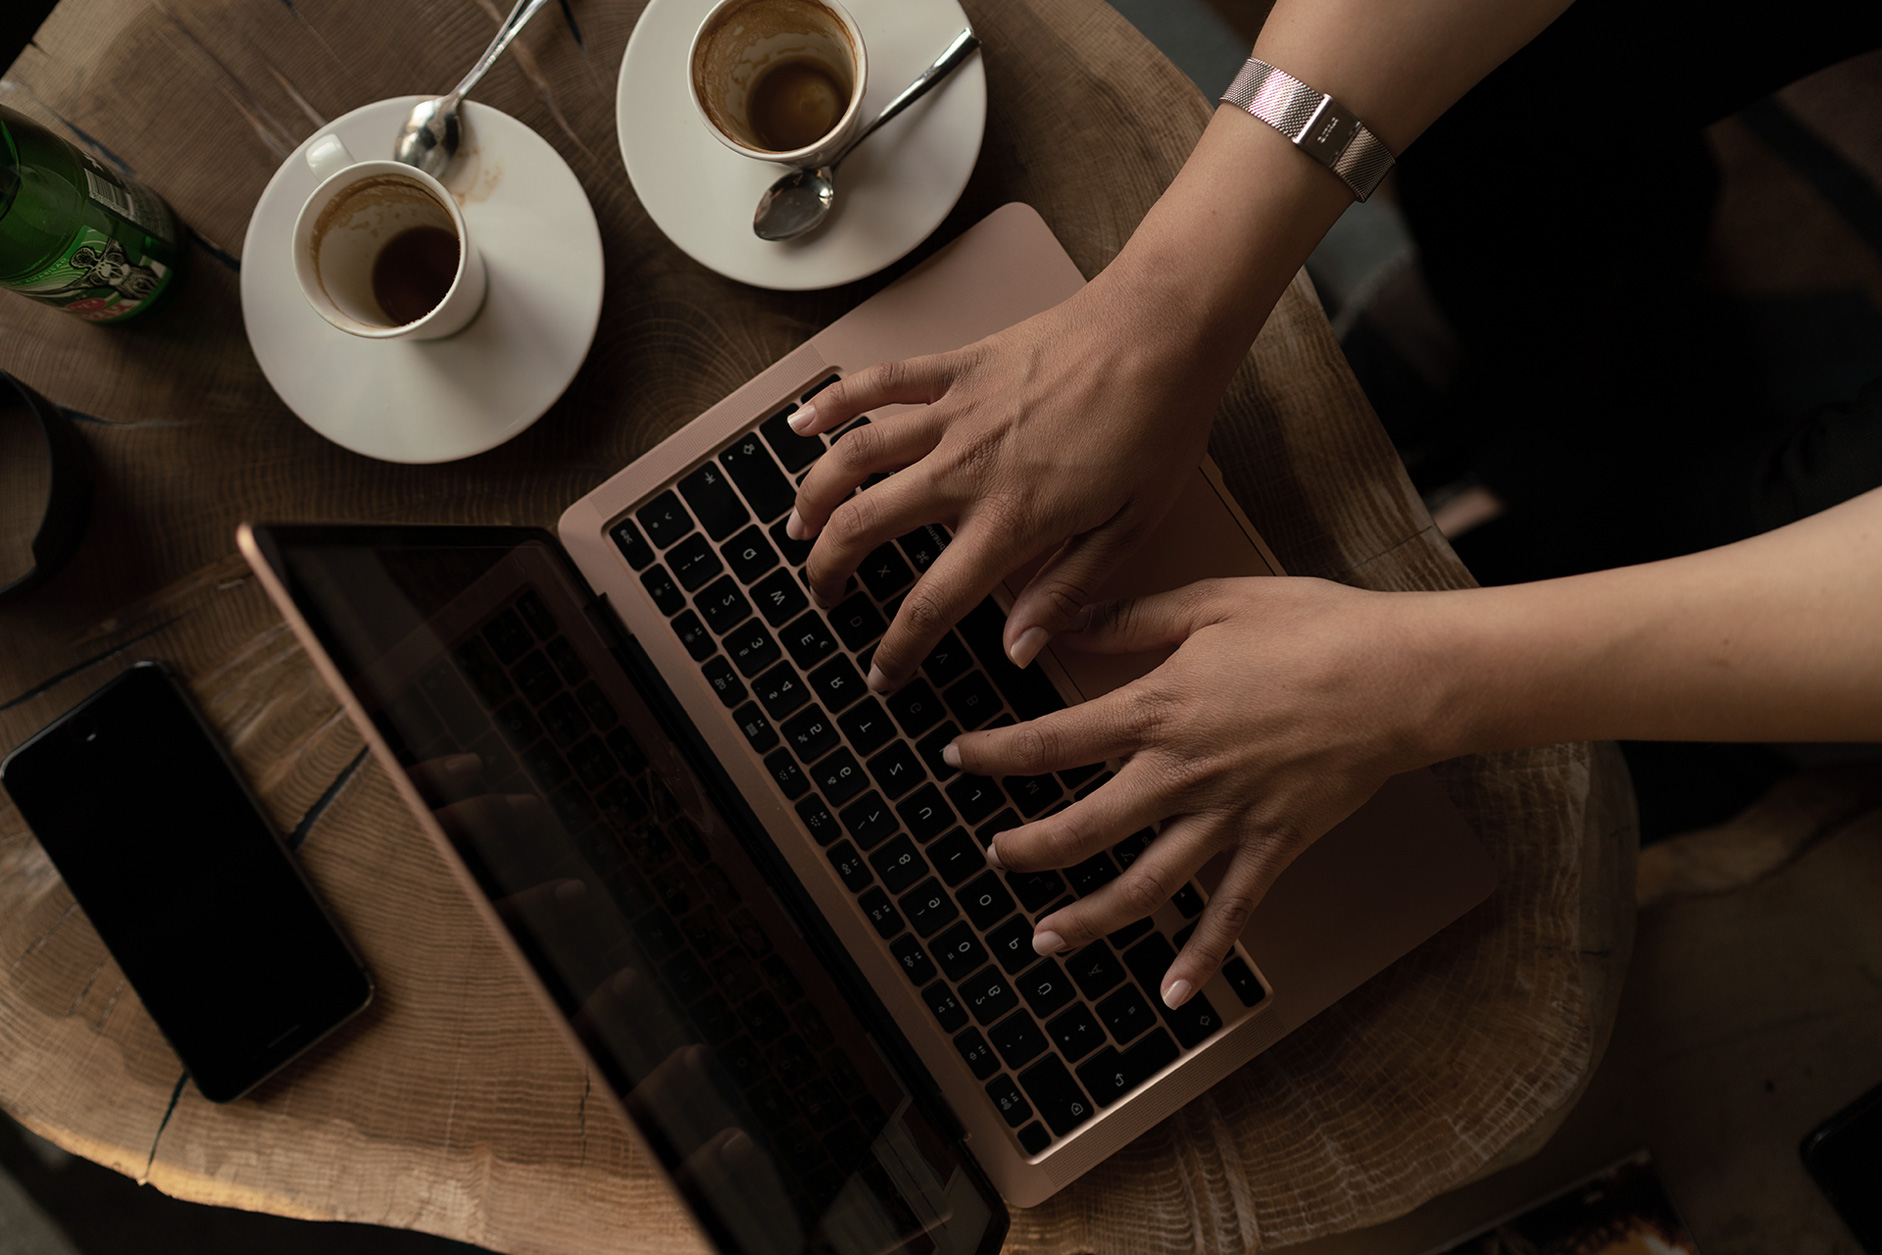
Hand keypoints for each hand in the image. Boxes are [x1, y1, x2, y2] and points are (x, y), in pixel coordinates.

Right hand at [786, 266, 1243, 690]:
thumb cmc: (1159, 425)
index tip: (882, 674)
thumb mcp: (1130, 528)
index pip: (932, 602)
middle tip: (826, 595)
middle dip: (829, 570)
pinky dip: (833, 402)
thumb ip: (1068, 591)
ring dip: (814, 495)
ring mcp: (955, 412)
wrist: (1163, 330)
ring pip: (854, 456)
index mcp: (1013, 519)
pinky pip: (878, 382)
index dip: (897, 649)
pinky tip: (801, 424)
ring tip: (797, 527)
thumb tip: (1019, 651)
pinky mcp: (957, 367)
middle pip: (864, 527)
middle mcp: (968, 467)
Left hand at [947, 577, 1455, 1005]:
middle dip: (1026, 848)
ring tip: (1043, 940)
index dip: (995, 753)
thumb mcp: (1210, 602)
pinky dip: (1200, 959)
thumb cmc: (1314, 627)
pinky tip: (1171, 997)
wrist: (1403, 676)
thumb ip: (1130, 619)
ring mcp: (1228, 818)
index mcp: (1159, 708)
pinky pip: (1229, 914)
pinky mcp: (1275, 846)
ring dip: (1087, 919)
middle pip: (1081, 826)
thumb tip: (1063, 625)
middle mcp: (1182, 773)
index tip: (958, 757)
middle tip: (994, 856)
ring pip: (1142, 885)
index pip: (1053, 741)